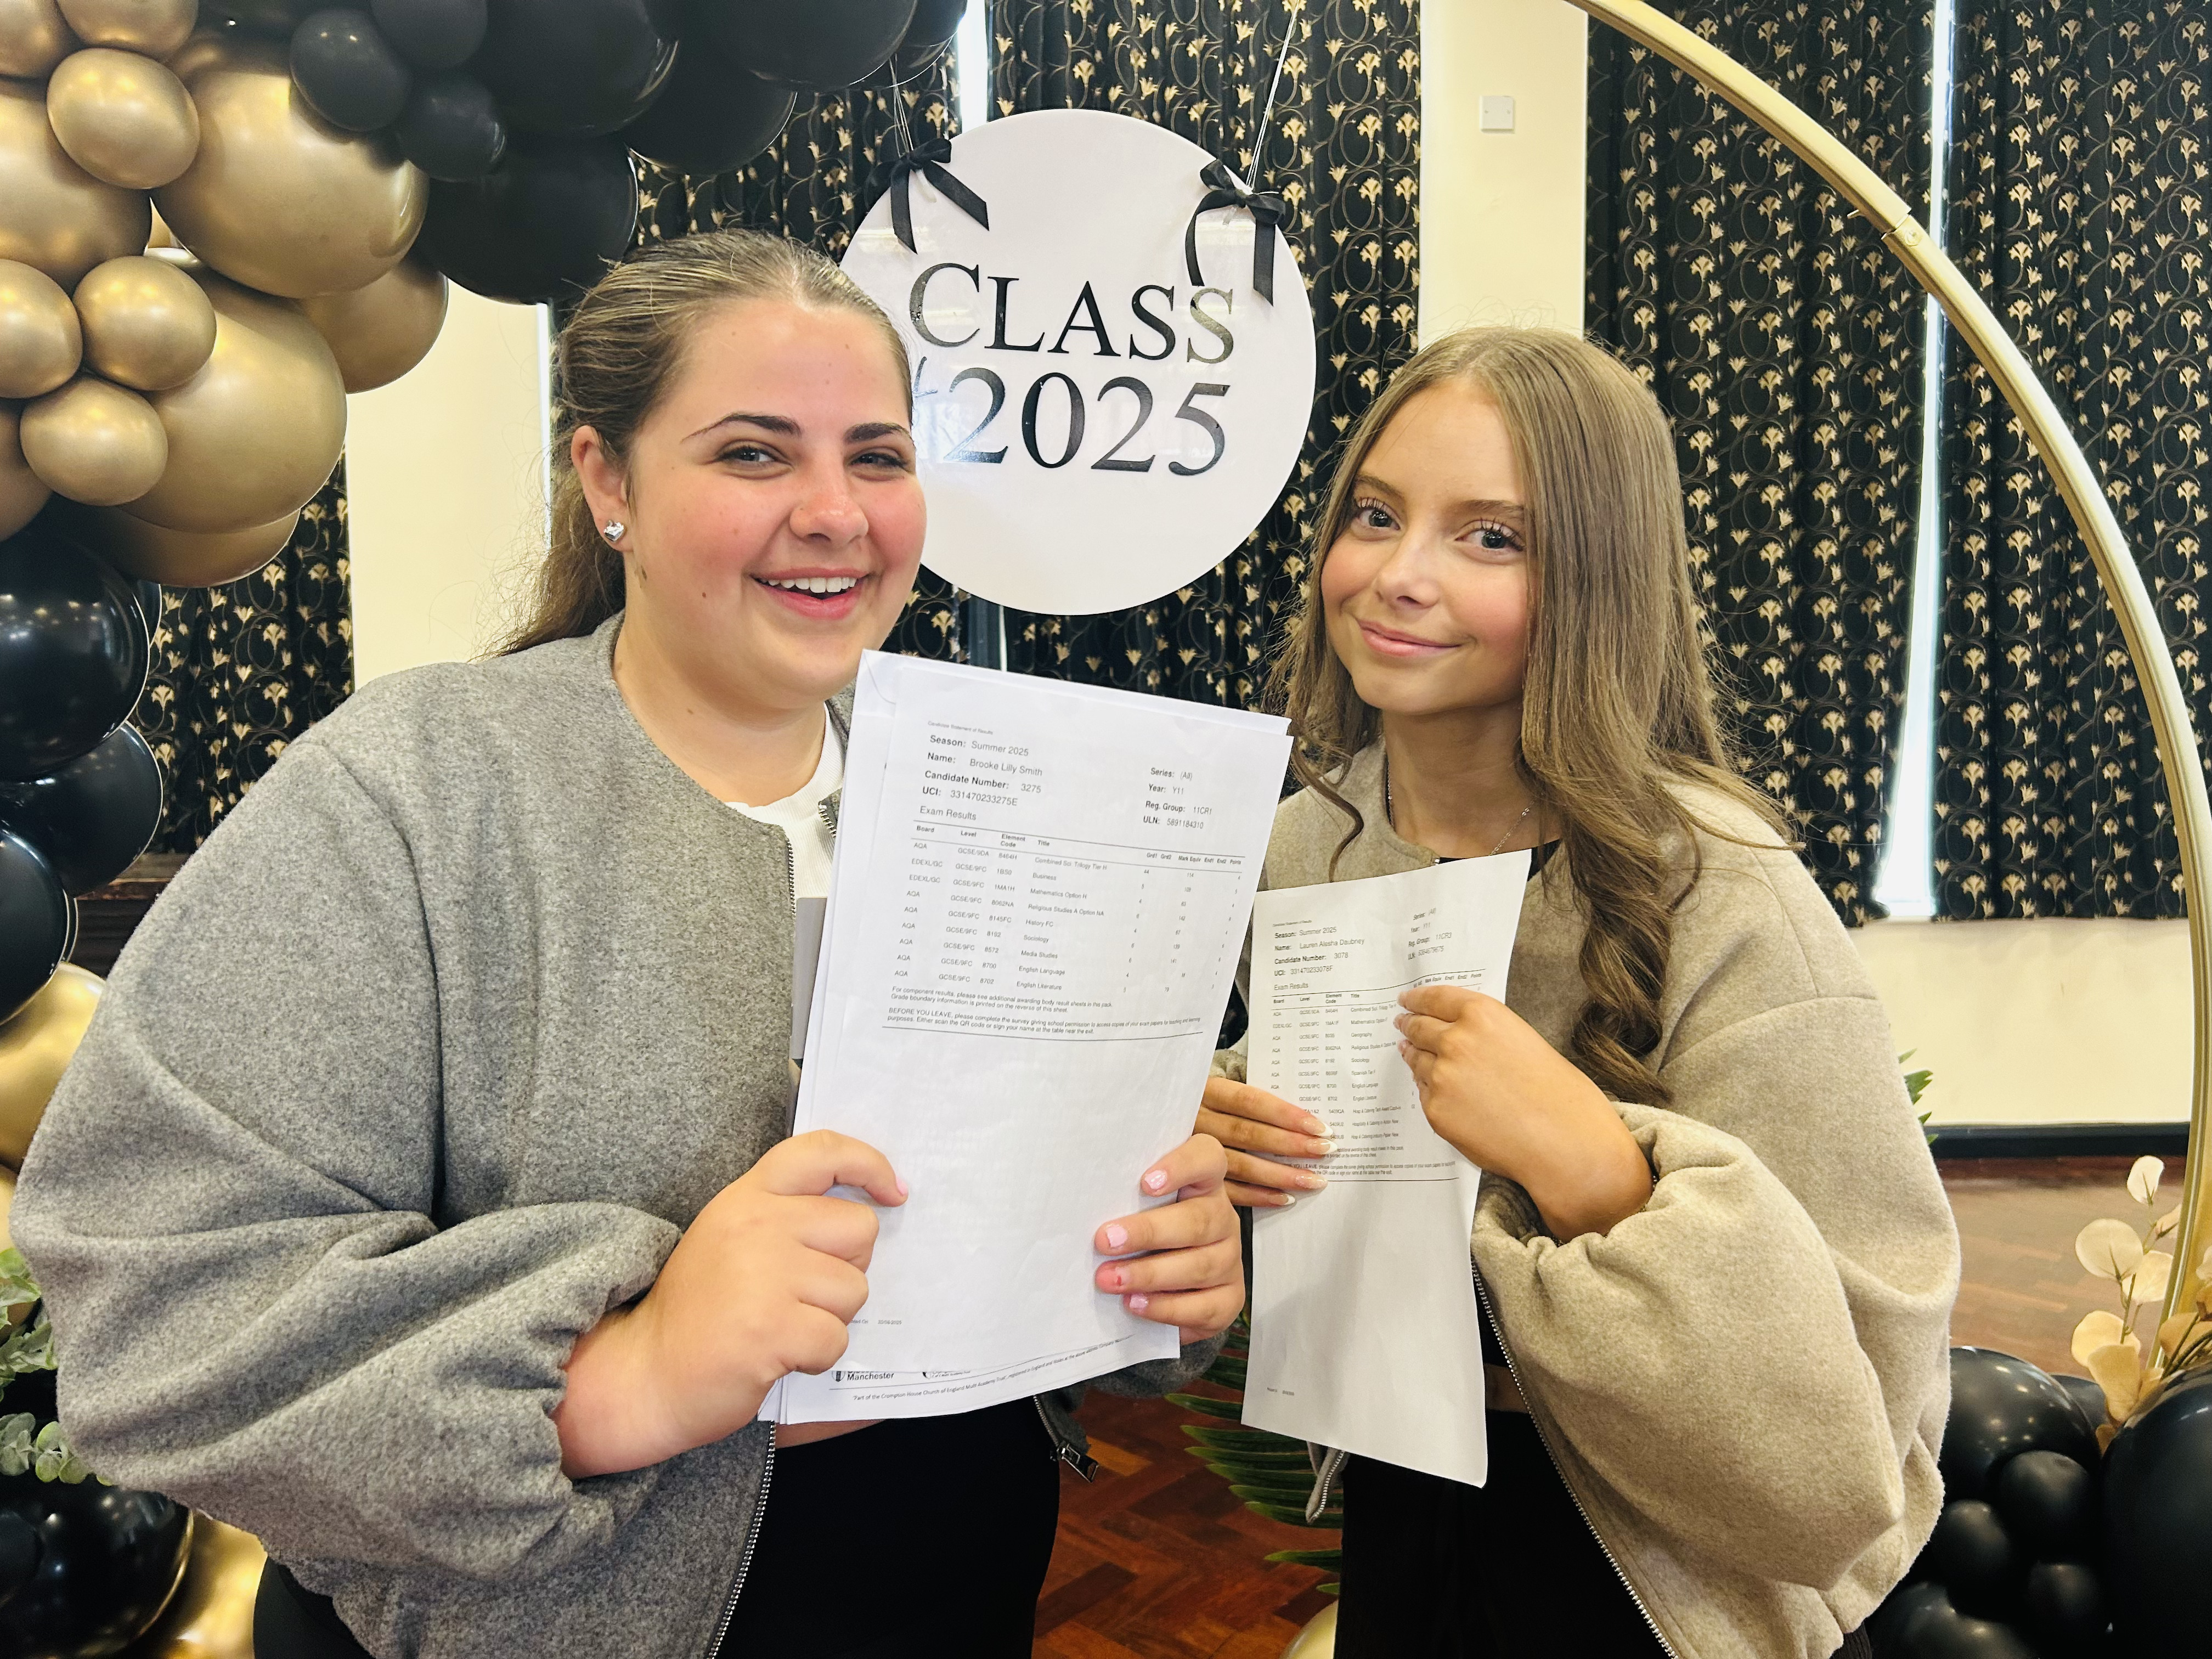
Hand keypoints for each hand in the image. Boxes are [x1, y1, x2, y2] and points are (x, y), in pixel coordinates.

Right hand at [554, 1131, 904, 1477]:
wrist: (644, 1374)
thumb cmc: (698, 1310)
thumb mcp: (730, 1237)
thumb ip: (785, 1215)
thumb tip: (865, 1213)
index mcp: (747, 1197)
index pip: (821, 1152)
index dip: (869, 1164)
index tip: (894, 1191)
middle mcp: (757, 1225)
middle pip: (859, 1229)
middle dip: (846, 1267)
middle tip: (803, 1293)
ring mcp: (765, 1275)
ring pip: (854, 1289)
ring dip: (828, 1317)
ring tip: (781, 1325)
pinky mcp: (772, 1328)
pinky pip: (836, 1338)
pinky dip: (816, 1356)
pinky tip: (778, 1355)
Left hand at [1094, 1134, 1243, 1344]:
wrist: (1170, 1282)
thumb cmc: (1146, 1231)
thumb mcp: (1137, 1206)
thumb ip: (1122, 1195)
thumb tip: (1081, 1199)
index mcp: (1204, 1184)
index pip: (1207, 1159)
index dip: (1181, 1167)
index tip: (1145, 1182)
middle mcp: (1223, 1217)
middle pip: (1198, 1220)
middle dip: (1148, 1232)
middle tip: (1105, 1241)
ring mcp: (1230, 1258)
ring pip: (1200, 1265)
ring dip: (1149, 1274)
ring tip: (1109, 1279)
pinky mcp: (1230, 1297)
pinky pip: (1205, 1306)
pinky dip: (1166, 1308)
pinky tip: (1135, 1303)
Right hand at [1196, 1075, 1334, 1207]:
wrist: (1154, 1127)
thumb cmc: (1202, 1106)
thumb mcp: (1217, 1090)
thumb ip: (1248, 1101)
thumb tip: (1301, 1118)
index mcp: (1205, 1092)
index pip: (1249, 1101)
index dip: (1285, 1114)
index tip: (1319, 1127)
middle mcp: (1195, 1120)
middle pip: (1247, 1133)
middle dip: (1290, 1144)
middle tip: (1325, 1151)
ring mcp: (1188, 1151)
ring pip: (1239, 1164)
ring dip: (1279, 1174)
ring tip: (1313, 1180)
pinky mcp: (1188, 1180)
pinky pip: (1227, 1191)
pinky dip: (1257, 1196)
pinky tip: (1284, 1199)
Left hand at [1395, 986, 1651, 1240]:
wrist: (1563, 1142)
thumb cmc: (1560, 1094)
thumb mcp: (1525, 1041)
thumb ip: (1488, 1035)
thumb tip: (1464, 1038)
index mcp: (1482, 1015)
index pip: (1436, 999)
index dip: (1417, 999)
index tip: (1406, 999)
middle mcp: (1455, 1041)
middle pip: (1419, 1027)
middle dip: (1409, 1025)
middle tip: (1402, 1023)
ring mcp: (1441, 1077)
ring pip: (1417, 1062)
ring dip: (1413, 1056)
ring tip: (1409, 1053)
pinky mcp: (1436, 1111)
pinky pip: (1426, 1095)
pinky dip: (1431, 1091)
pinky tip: (1440, 1093)